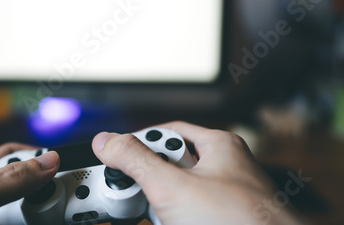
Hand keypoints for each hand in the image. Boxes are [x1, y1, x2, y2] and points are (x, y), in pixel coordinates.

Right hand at [92, 122, 303, 224]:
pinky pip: (188, 214)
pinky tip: (163, 222)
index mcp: (219, 147)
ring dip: (159, 206)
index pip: (168, 131)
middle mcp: (225, 169)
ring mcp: (225, 199)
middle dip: (150, 182)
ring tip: (154, 215)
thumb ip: (136, 161)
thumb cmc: (240, 222)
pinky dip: (172, 218)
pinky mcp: (222, 220)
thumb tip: (107, 141)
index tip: (119, 156)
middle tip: (135, 194)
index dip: (140, 142)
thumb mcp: (174, 187)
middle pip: (171, 165)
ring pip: (178, 194)